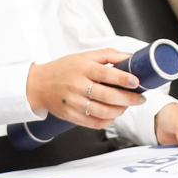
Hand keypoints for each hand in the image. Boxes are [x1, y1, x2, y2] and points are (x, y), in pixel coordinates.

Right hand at [24, 49, 145, 127]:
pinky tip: (112, 115)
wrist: (38, 85)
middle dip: (129, 99)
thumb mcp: (83, 56)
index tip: (136, 82)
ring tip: (126, 106)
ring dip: (120, 111)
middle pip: (107, 95)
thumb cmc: (63, 69)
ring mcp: (74, 103)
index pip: (106, 73)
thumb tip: (130, 57)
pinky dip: (108, 120)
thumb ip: (107, 55)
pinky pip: (94, 123)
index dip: (123, 78)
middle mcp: (77, 86)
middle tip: (140, 98)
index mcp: (82, 68)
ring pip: (103, 111)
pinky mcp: (71, 116)